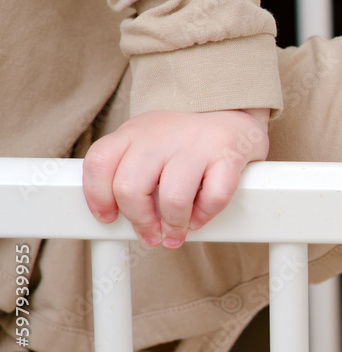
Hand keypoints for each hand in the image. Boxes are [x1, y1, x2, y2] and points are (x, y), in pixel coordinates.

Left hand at [82, 108, 269, 247]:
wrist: (234, 117)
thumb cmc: (185, 143)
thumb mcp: (148, 144)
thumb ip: (129, 171)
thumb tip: (118, 217)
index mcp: (135, 132)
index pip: (99, 163)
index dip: (97, 197)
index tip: (109, 217)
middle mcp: (162, 136)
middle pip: (130, 187)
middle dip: (139, 221)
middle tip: (150, 234)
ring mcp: (196, 145)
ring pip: (173, 197)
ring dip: (174, 225)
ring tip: (176, 232)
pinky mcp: (228, 157)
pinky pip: (214, 197)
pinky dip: (205, 214)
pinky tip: (200, 216)